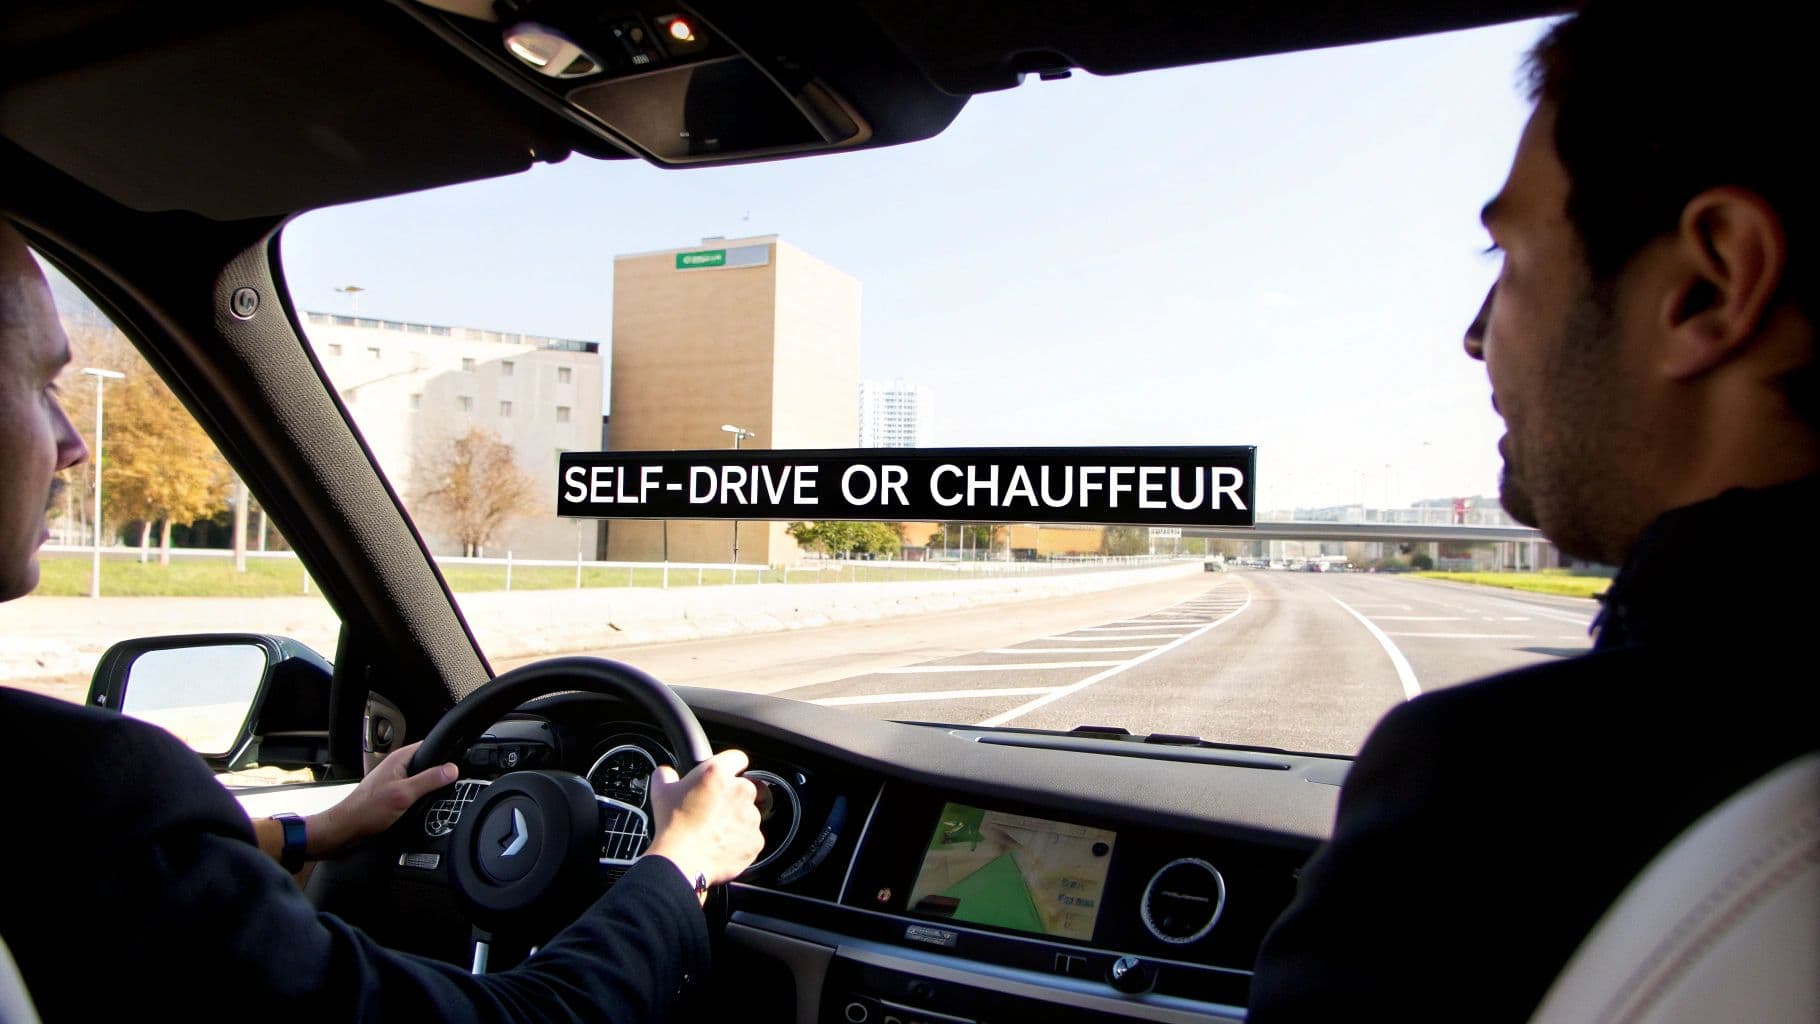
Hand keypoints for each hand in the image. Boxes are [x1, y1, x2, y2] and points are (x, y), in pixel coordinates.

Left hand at [308, 741, 456, 857]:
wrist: (345, 829)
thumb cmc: (366, 811)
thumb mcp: (404, 795)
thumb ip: (429, 780)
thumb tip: (452, 769)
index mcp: (399, 759)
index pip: (429, 745)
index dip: (445, 753)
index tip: (458, 762)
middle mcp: (396, 766)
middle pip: (428, 763)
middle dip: (439, 773)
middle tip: (449, 785)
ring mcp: (394, 780)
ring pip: (421, 778)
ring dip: (429, 787)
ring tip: (437, 797)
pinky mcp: (392, 793)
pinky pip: (414, 790)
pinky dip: (421, 797)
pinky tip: (423, 806)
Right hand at [645, 749, 763, 900]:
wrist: (681, 860)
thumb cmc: (672, 825)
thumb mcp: (661, 791)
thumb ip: (666, 774)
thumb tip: (666, 772)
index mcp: (718, 773)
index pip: (737, 758)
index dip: (731, 767)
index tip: (726, 776)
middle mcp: (740, 791)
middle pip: (746, 787)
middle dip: (735, 796)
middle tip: (716, 809)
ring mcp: (751, 816)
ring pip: (750, 813)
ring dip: (738, 819)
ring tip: (716, 831)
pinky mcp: (756, 839)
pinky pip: (751, 837)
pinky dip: (741, 841)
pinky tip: (722, 846)